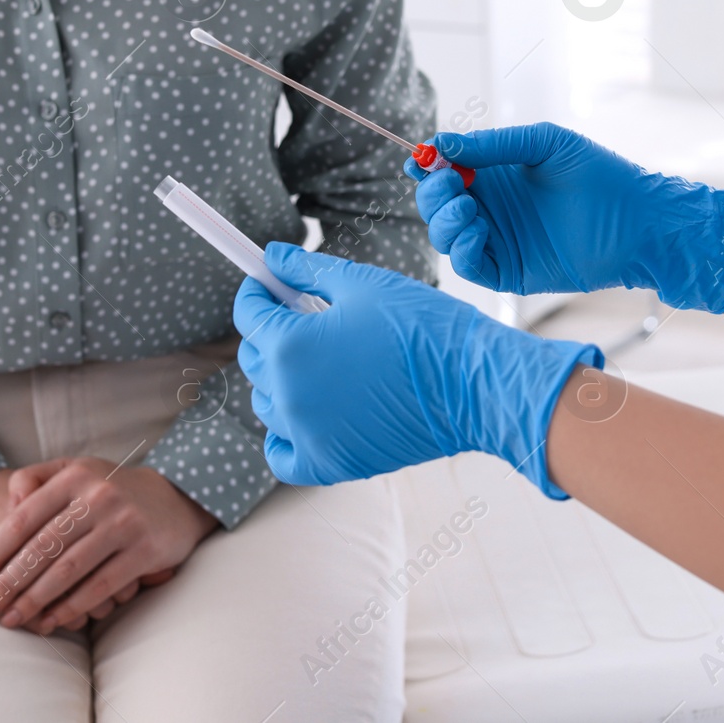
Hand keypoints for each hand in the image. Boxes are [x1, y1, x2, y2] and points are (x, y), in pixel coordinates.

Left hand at [0, 459, 217, 633]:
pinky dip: (72, 607)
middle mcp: (99, 496)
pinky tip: (51, 620)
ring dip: (34, 600)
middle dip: (9, 582)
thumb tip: (7, 506)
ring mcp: (123, 523)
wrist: (177, 498)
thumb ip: (35, 479)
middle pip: (42, 548)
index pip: (24, 518)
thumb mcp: (76, 470)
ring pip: (68, 570)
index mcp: (75, 476)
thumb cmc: (112, 489)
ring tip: (12, 619)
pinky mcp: (144, 550)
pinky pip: (100, 586)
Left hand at [232, 243, 600, 498]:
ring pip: (267, 403)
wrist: (474, 384)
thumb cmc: (424, 327)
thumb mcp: (363, 284)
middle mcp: (288, 394)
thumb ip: (307, 270)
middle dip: (270, 331)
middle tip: (305, 316)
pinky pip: (282, 453)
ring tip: (321, 360)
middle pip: (253, 358)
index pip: (249, 314)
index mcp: (290, 345)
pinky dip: (284, 434)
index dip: (258, 292)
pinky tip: (307, 412)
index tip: (270, 284)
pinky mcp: (330, 465)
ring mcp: (307, 435)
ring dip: (281, 378)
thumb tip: (271, 258)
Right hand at [406, 123, 723, 311]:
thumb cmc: (600, 176)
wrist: (638, 223)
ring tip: (467, 209)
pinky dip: (460, 249)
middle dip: (432, 194)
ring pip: (444, 236)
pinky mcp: (508, 271)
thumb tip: (439, 144)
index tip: (419, 158)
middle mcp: (491, 207)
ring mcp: (497, 240)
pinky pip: (468, 265)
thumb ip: (492, 145)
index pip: (445, 171)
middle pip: (436, 204)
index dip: (427, 165)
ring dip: (443, 221)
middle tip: (450, 184)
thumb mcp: (543, 144)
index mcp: (496, 174)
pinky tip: (475, 232)